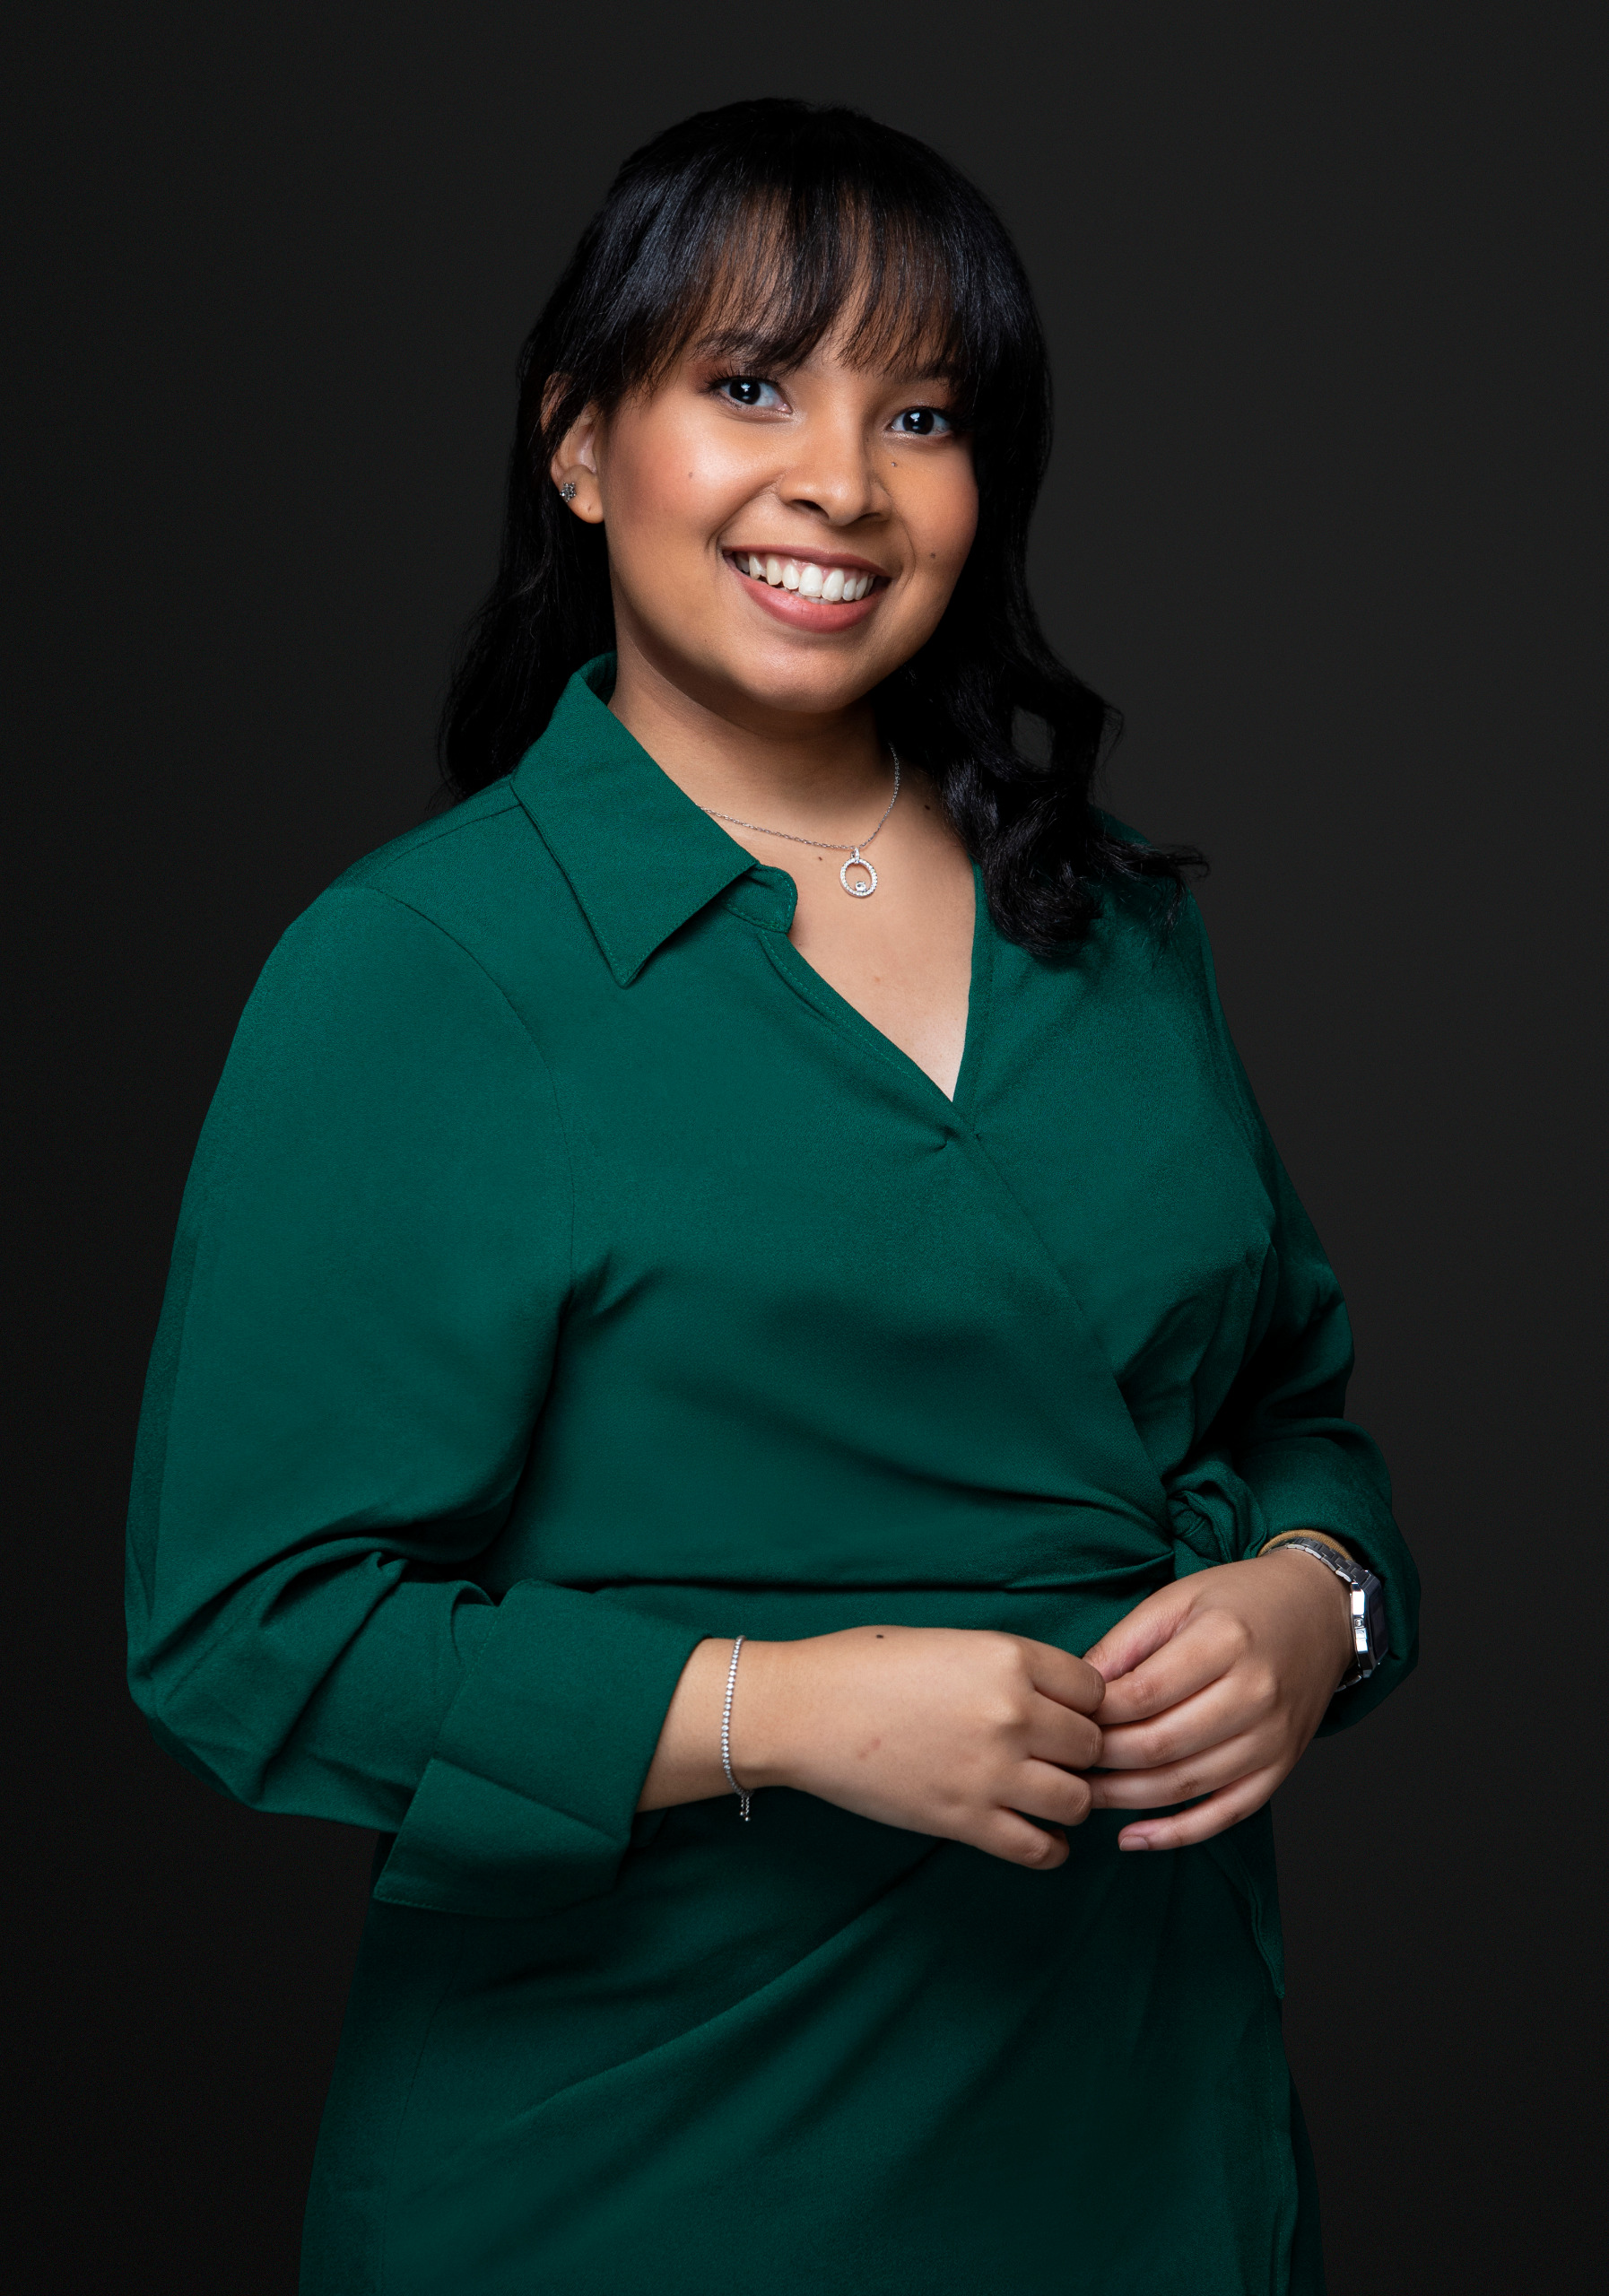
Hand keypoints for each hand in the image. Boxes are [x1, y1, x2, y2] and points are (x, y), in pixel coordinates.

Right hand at [641, 1626, 1104, 1869]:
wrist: (803, 1710)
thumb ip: (1007, 1667)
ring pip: (1076, 1800)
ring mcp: (991, 1771)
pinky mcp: (965, 1820)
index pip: (1094, 1689)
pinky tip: (1040, 1836)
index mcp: (1008, 1657)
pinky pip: (1037, 1847)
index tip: (1067, 1713)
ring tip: (1047, 1794)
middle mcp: (1011, 1713)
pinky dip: (1050, 1848)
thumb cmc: (865, 1664)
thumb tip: (1054, 1699)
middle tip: (1057, 1756)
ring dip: (1068, 1799)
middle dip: (1081, 1752)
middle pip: (1092, 1745)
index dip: (1086, 1703)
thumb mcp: (950, 1642)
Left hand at [1082, 1549, 1354, 1850]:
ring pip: (1185, 1784)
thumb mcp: (1177, 1599)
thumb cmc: (1240, 1601)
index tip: (1062, 1720)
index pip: (1144, 1694)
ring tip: (1081, 1795)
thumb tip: (1076, 1689)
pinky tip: (1133, 1836)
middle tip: (1061, 1763)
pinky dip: (1177, 1833)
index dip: (1095, 1715)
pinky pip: (1225, 1813)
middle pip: (1160, 1744)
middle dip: (1101, 1760)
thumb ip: (1126, 1643)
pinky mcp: (1280, 1768)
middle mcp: (1254, 1694)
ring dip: (1126, 1799)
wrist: (1319, 1614)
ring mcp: (1271, 1738)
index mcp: (1225, 1641)